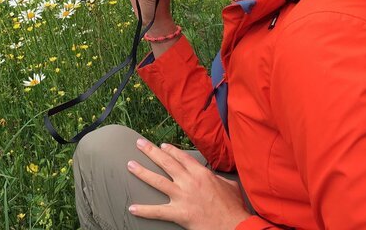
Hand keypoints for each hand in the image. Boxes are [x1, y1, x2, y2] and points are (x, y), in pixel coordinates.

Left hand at [127, 138, 248, 229]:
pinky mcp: (179, 213)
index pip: (181, 157)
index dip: (169, 150)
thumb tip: (219, 177)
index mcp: (201, 173)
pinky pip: (158, 211)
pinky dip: (144, 210)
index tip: (161, 145)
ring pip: (157, 181)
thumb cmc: (233, 207)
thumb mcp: (230, 186)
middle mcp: (189, 181)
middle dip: (151, 151)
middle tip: (139, 143)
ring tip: (130, 165)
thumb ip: (220, 178)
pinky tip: (132, 207)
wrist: (235, 225)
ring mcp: (183, 196)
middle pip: (166, 162)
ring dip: (142, 172)